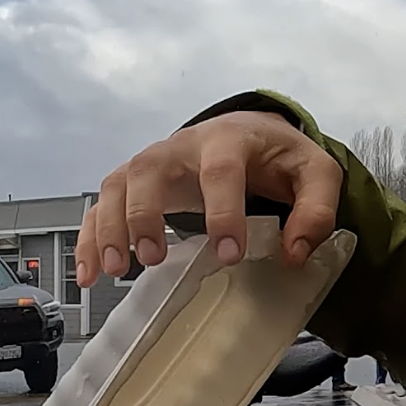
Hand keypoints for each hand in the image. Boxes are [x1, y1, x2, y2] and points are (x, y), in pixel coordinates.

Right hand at [74, 110, 341, 284]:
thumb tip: (294, 252)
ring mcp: (152, 163)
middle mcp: (182, 147)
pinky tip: (90, 273)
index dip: (222, 210)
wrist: (249, 133)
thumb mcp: (314, 174)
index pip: (221, 170)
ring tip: (116, 270)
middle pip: (150, 171)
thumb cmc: (277, 156)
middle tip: (154, 258)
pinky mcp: (135, 183)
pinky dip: (90, 238)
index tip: (229, 252)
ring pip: (117, 186)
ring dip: (109, 227)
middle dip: (145, 214)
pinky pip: (101, 206)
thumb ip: (316, 209)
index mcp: (229, 139)